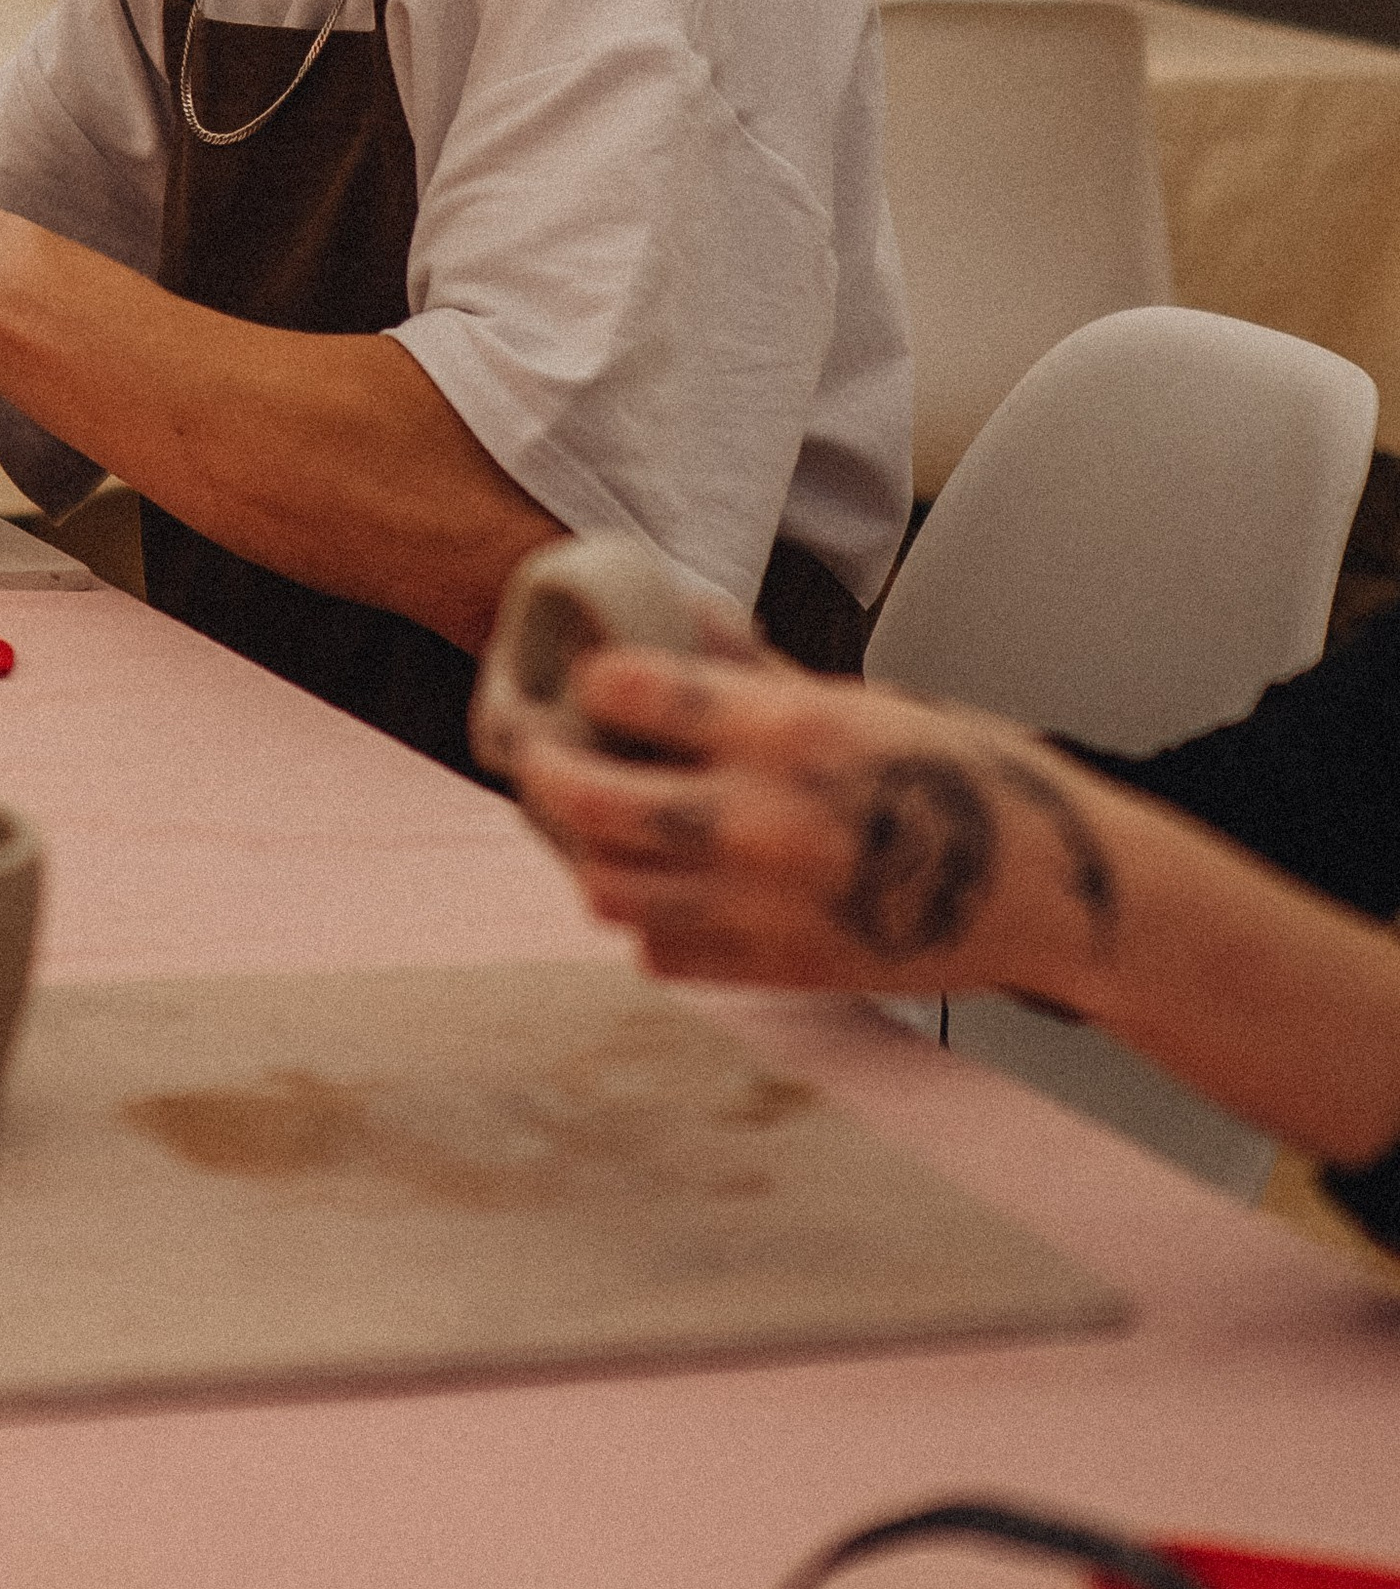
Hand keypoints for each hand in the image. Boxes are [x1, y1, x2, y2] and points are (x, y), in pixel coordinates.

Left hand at [508, 647, 1121, 1006]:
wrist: (1050, 894)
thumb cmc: (967, 778)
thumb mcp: (865, 699)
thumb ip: (757, 675)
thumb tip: (680, 618)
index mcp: (788, 733)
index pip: (626, 692)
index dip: (594, 679)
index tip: (594, 679)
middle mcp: (761, 822)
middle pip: (585, 801)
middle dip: (543, 769)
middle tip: (537, 752)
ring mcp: (762, 908)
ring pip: (604, 886)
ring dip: (584, 849)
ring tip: (594, 820)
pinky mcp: (775, 971)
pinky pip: (660, 952)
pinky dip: (646, 917)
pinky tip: (665, 884)